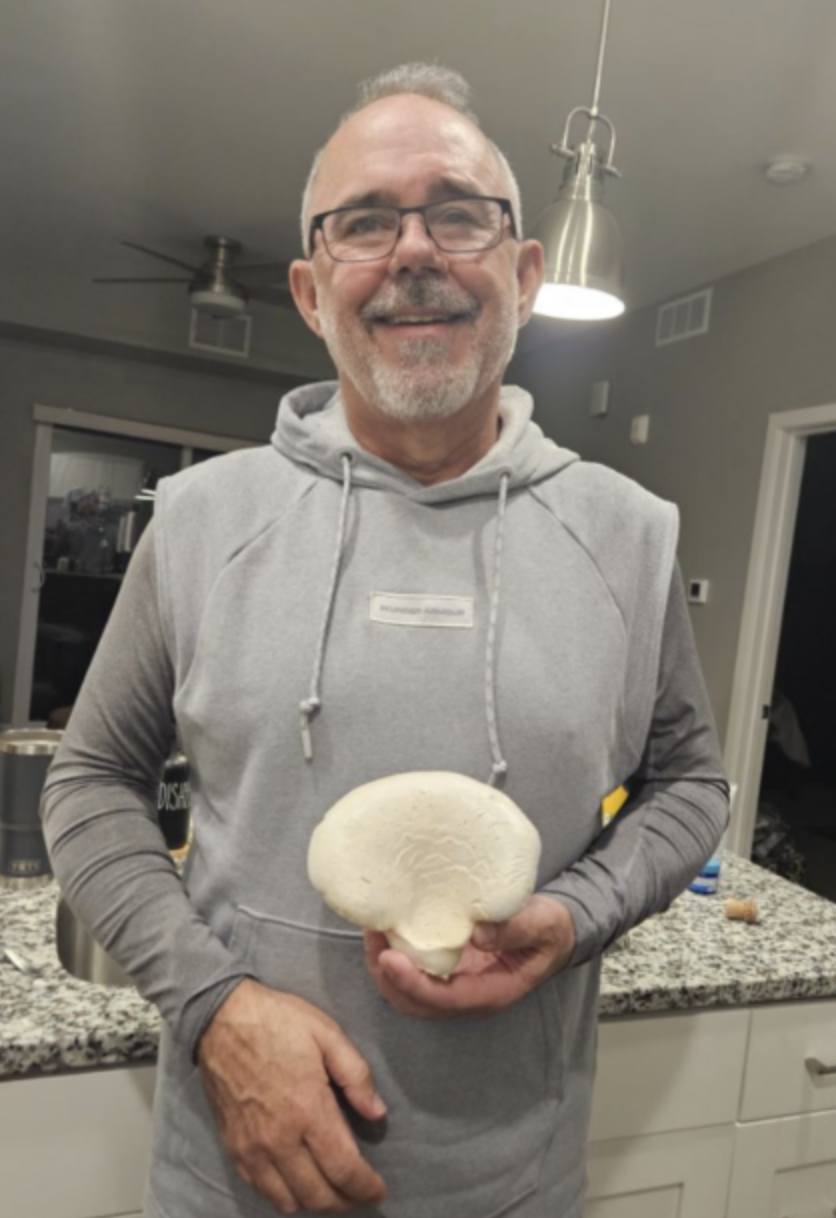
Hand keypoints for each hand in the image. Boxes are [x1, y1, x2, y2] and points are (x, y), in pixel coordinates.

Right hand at [197, 979, 387, 1213]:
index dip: (366, 1188)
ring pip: (289, 1201)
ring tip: (332, 1190)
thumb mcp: (327, 1034)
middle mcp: (280, 1138)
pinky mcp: (233, 1147)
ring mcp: (252, 1147)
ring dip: (315, 1203)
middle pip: (318, 1195)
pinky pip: (262, 1189)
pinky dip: (284, 1196)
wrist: (221, 1018)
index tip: (378, 1191)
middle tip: (360, 1194)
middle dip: (346, 1201)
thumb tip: (377, 1114)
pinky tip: (298, 1182)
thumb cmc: (278, 1021)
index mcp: (308, 1108)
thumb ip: (357, 1076)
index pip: (344, 1169)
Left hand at [364, 895, 575, 1018]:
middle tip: (373, 938)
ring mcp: (454, 983)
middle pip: (415, 1003)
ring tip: (373, 930)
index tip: (390, 957)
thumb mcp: (543, 924)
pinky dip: (392, 956)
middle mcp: (467, 994)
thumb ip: (515, 928)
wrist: (554, 931)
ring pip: (407, 993)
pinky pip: (412, 971)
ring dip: (383, 968)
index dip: (413, 983)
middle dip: (387, 977)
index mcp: (491, 992)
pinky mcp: (447, 967)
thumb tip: (478, 933)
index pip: (444, 999)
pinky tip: (386, 928)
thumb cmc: (550, 929)